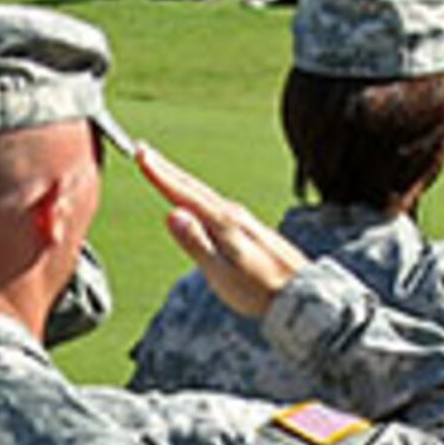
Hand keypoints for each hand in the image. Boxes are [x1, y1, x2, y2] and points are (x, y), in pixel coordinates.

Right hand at [134, 145, 308, 319]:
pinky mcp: (249, 228)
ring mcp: (243, 220)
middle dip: (166, 169)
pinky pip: (215, 204)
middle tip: (144, 150)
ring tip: (163, 170)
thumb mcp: (221, 273)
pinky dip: (198, 195)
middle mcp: (233, 214)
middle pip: (192, 187)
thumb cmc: (259, 290)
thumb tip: (173, 214)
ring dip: (181, 180)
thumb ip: (196, 243)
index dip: (159, 174)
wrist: (302, 295)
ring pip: (204, 194)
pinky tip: (197, 200)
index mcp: (222, 222)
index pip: (183, 193)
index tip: (141, 154)